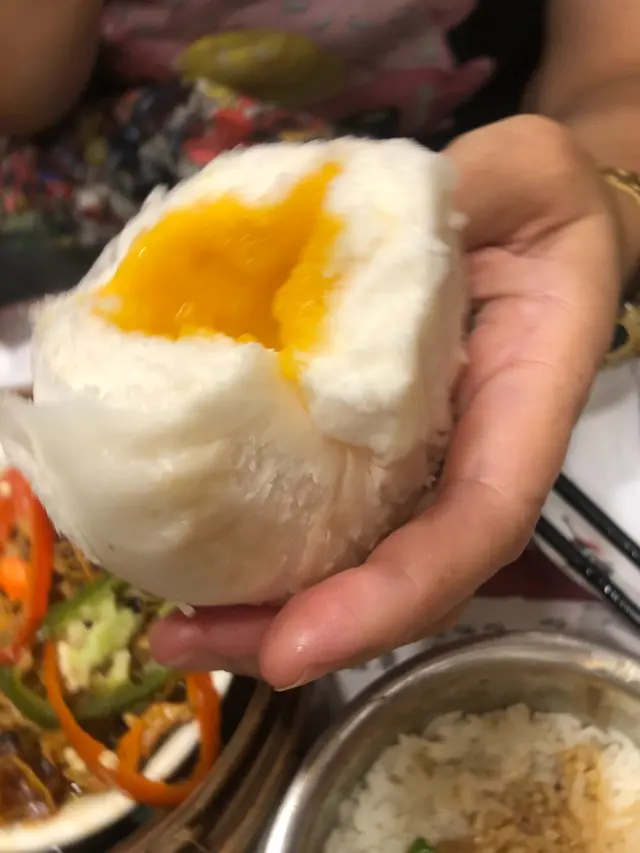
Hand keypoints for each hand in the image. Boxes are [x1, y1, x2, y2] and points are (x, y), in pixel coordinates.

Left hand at [150, 115, 621, 687]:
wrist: (527, 224)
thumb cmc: (537, 201)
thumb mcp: (527, 174)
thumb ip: (485, 184)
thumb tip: (379, 207)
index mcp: (518, 410)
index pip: (470, 530)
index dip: (389, 597)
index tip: (292, 645)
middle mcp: (465, 460)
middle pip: (397, 581)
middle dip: (297, 630)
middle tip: (186, 645)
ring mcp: (413, 461)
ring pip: (352, 564)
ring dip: (262, 609)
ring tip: (170, 628)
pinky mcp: (363, 443)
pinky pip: (316, 512)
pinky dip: (255, 546)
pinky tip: (186, 553)